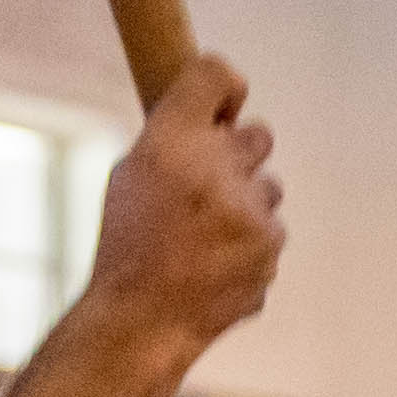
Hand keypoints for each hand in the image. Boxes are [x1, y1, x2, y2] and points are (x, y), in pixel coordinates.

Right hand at [78, 57, 285, 359]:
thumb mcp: (130, 176)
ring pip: (268, 188)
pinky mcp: (269, 248)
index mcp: (169, 141)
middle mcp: (214, 167)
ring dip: (245, 205)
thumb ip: (176, 139)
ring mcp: (249, 210)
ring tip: (203, 238)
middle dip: (239, 154)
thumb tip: (224, 116)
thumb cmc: (127, 247)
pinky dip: (248, 247)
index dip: (224, 86)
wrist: (141, 323)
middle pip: (257, 134)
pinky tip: (213, 267)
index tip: (223, 105)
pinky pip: (268, 232)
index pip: (215, 74)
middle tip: (213, 181)